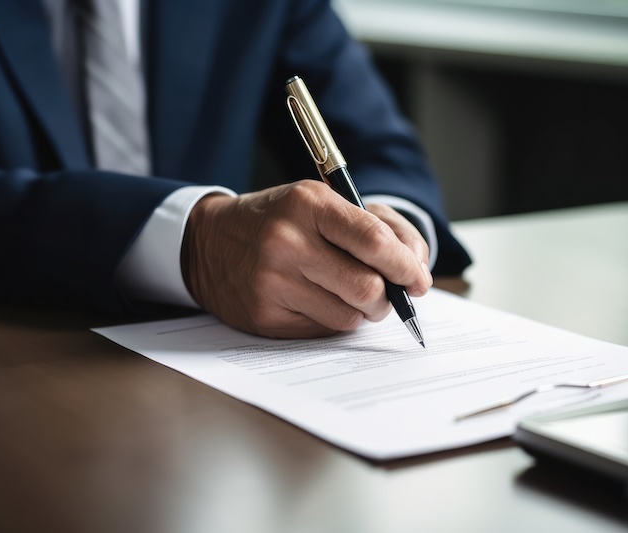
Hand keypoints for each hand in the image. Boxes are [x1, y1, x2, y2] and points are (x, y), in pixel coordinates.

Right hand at [181, 179, 432, 338]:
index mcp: (308, 204)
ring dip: (360, 312)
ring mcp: (272, 282)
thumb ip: (382, 227)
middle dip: (387, 297)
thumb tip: (418, 271)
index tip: (418, 279)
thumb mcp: (325, 204)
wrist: (209, 241)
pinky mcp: (263, 315)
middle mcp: (287, 242)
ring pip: (349, 317)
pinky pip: (322, 331)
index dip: (406, 266)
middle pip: (367, 288)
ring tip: (345, 293)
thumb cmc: (281, 220)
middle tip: (385, 293)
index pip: (373, 241)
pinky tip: (315, 301)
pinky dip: (331, 321)